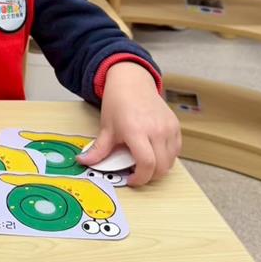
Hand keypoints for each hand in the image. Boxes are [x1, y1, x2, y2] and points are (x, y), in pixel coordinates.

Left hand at [77, 62, 179, 186]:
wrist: (132, 81)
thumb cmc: (118, 103)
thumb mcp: (106, 128)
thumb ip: (98, 149)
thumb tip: (84, 162)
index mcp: (137, 131)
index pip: (147, 164)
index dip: (140, 178)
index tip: (131, 179)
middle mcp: (156, 130)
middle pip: (161, 167)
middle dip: (149, 176)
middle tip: (137, 173)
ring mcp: (168, 128)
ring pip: (170, 161)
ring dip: (159, 168)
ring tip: (144, 161)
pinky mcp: (175, 125)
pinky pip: (176, 150)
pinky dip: (167, 157)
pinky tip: (154, 152)